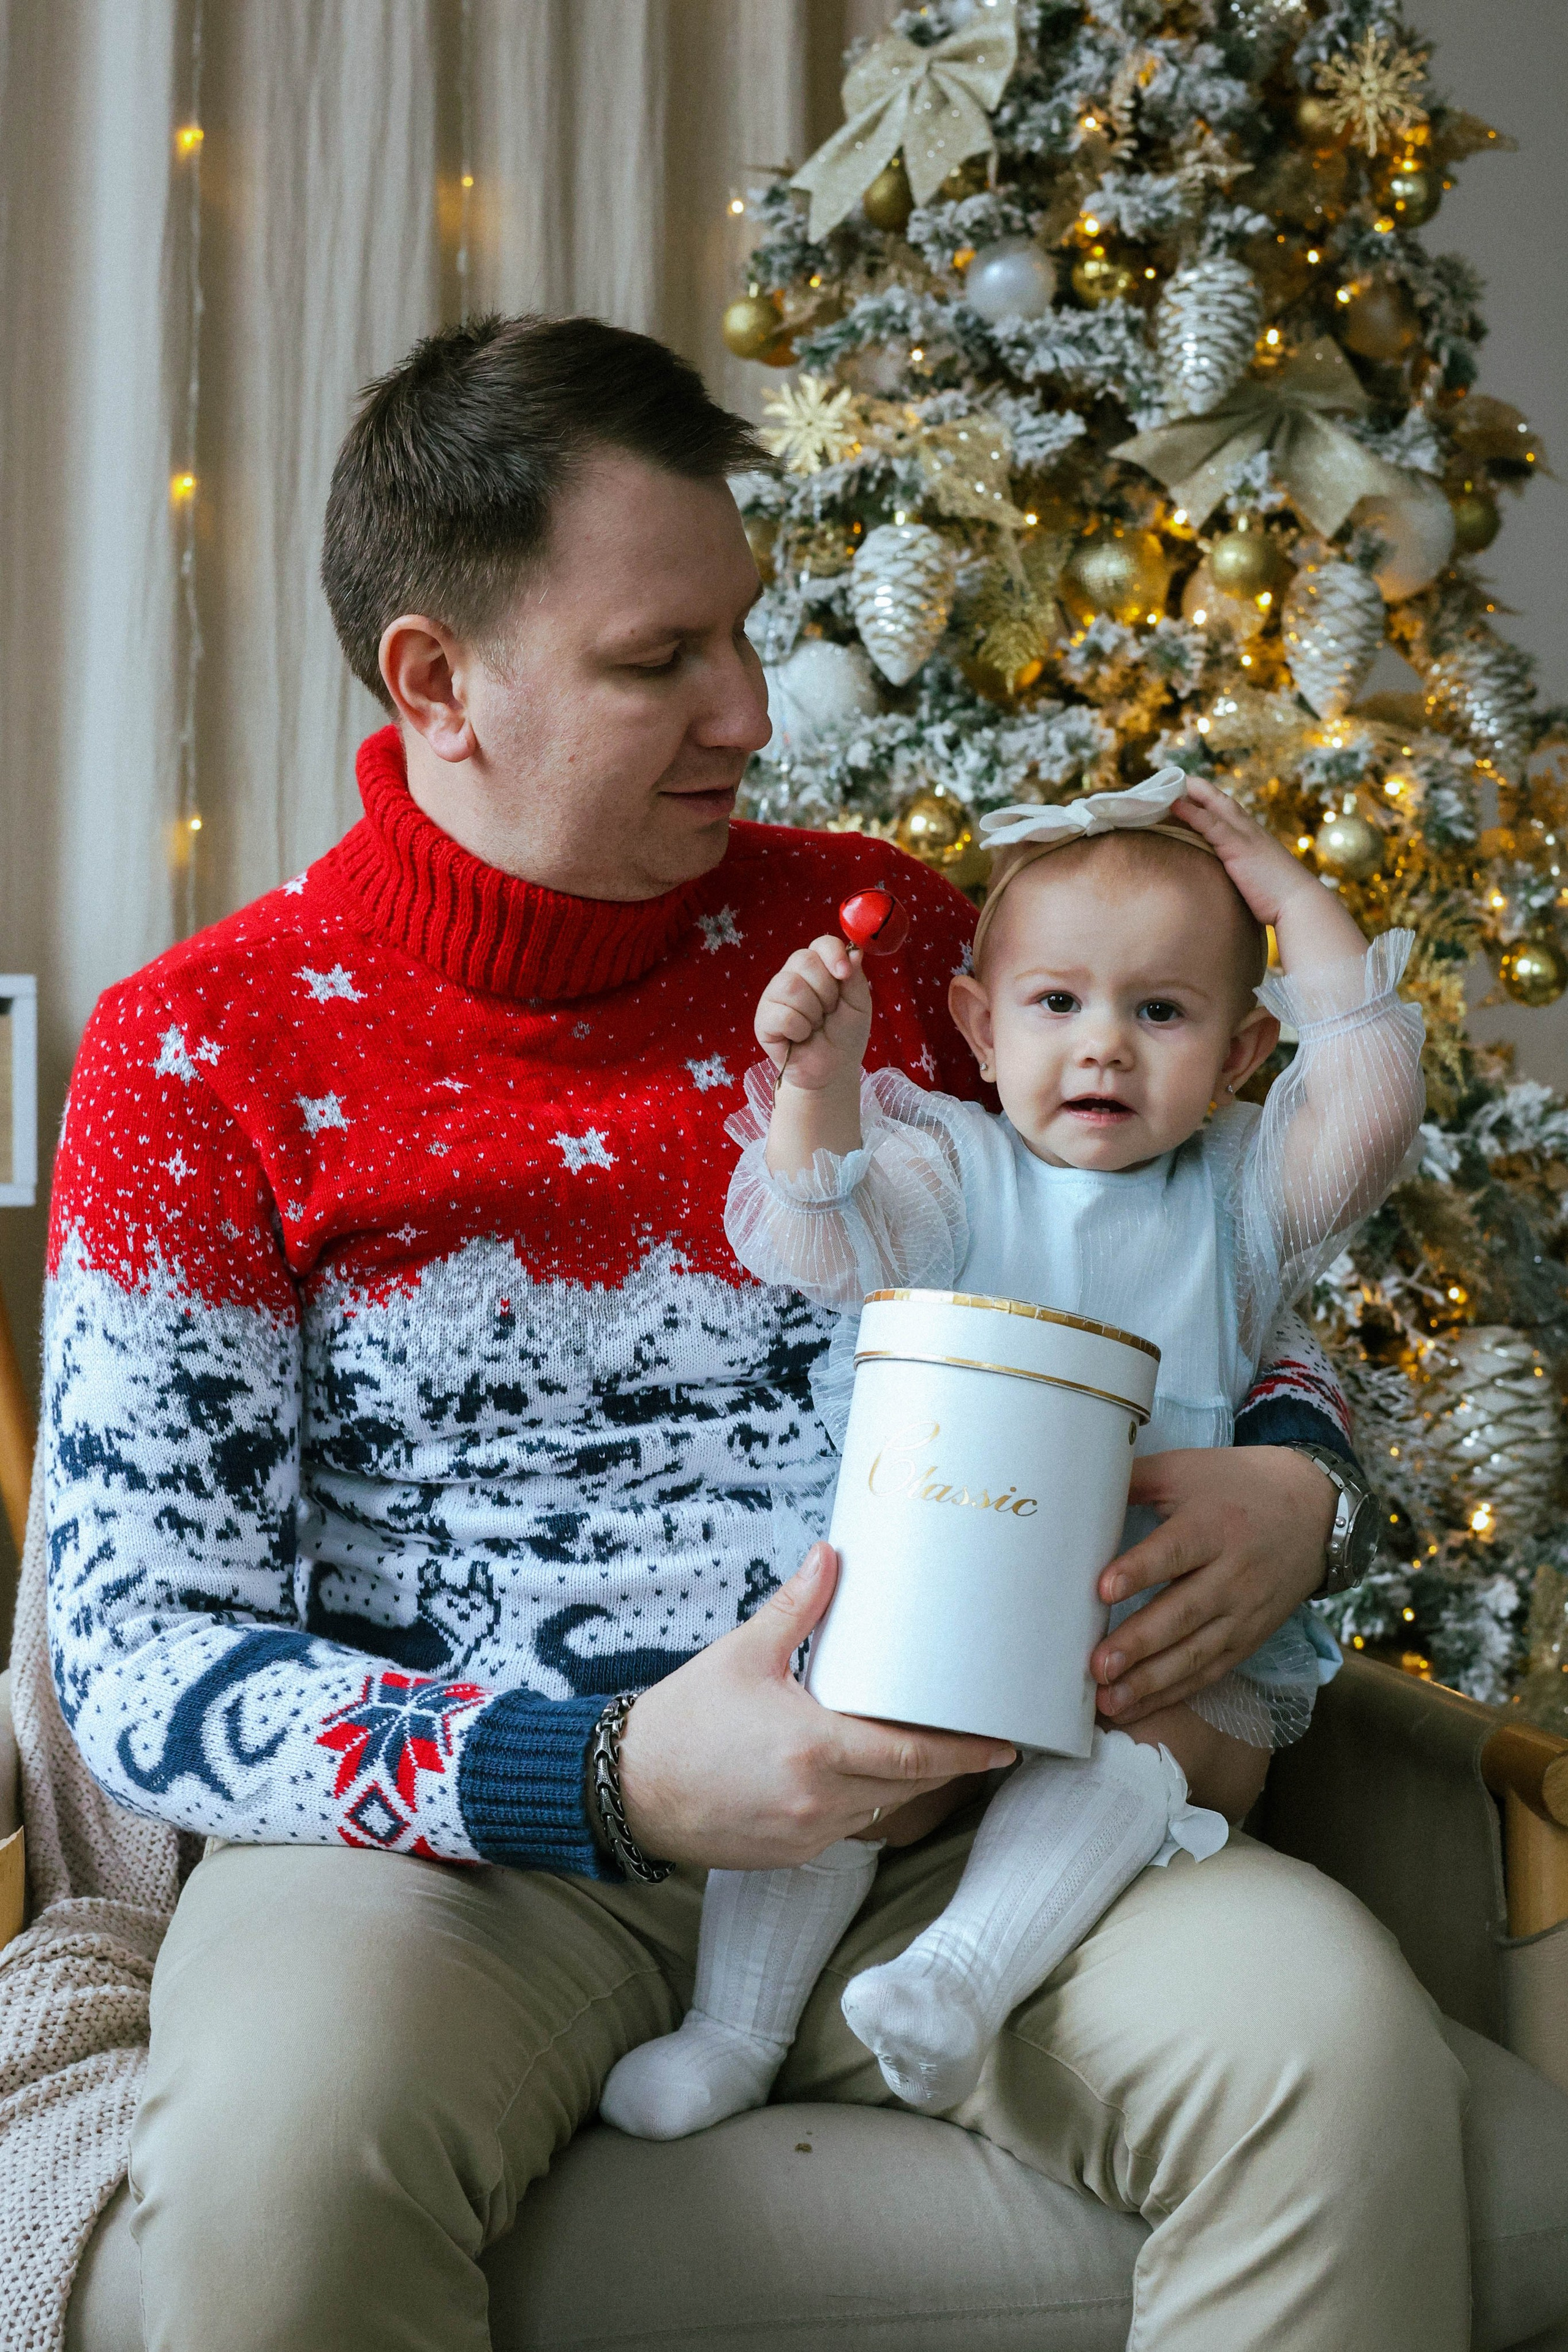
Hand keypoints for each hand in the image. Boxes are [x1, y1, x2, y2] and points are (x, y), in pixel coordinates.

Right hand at [616, 1544, 1014, 1869]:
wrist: (628, 1788)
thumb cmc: (685, 1718)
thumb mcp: (742, 1654)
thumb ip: (796, 1607)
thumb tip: (830, 1555)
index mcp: (813, 1747)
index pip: (910, 1755)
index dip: (963, 1752)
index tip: (1002, 1745)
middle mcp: (817, 1799)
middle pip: (906, 1787)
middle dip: (946, 1766)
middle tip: (981, 1742)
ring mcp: (804, 1834)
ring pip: (880, 1811)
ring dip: (905, 1786)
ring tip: (927, 1753)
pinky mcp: (790, 1854)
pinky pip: (847, 1830)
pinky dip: (863, 1804)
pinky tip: (863, 1776)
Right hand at [756, 934, 871, 1095]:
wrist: (833, 1070)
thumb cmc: (845, 1036)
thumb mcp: (859, 1005)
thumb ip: (855, 977)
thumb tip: (854, 951)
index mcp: (817, 968)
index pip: (821, 944)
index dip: (833, 954)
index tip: (844, 974)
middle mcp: (793, 977)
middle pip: (803, 960)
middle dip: (825, 991)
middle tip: (829, 1011)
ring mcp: (774, 997)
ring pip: (790, 986)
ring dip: (812, 1012)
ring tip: (815, 1026)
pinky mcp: (763, 1020)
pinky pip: (781, 1014)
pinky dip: (799, 1029)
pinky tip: (800, 1037)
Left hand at [1089, 1446, 1335, 1726]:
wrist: (1314, 1513)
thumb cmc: (1236, 1486)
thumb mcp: (1187, 1470)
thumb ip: (1133, 1480)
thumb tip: (1075, 1490)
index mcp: (1214, 1526)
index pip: (1174, 1552)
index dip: (1139, 1571)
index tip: (1103, 1589)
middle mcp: (1232, 1574)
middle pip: (1184, 1612)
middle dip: (1140, 1643)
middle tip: (1098, 1665)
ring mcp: (1244, 1612)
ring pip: (1196, 1652)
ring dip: (1151, 1681)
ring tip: (1109, 1700)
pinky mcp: (1249, 1639)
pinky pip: (1210, 1671)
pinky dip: (1173, 1692)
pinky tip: (1137, 1707)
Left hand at [1174, 775, 1365, 967]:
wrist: (1299, 904)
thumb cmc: (1277, 896)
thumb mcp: (1253, 877)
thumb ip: (1239, 870)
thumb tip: (1223, 878)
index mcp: (1250, 834)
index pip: (1224, 809)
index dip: (1204, 799)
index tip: (1182, 792)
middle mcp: (1247, 828)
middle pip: (1217, 799)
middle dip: (1193, 787)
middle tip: (1169, 778)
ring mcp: (1243, 835)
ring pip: (1213, 804)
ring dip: (1189, 791)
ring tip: (1165, 782)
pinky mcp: (1238, 846)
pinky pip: (1210, 824)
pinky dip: (1192, 812)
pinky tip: (1174, 804)